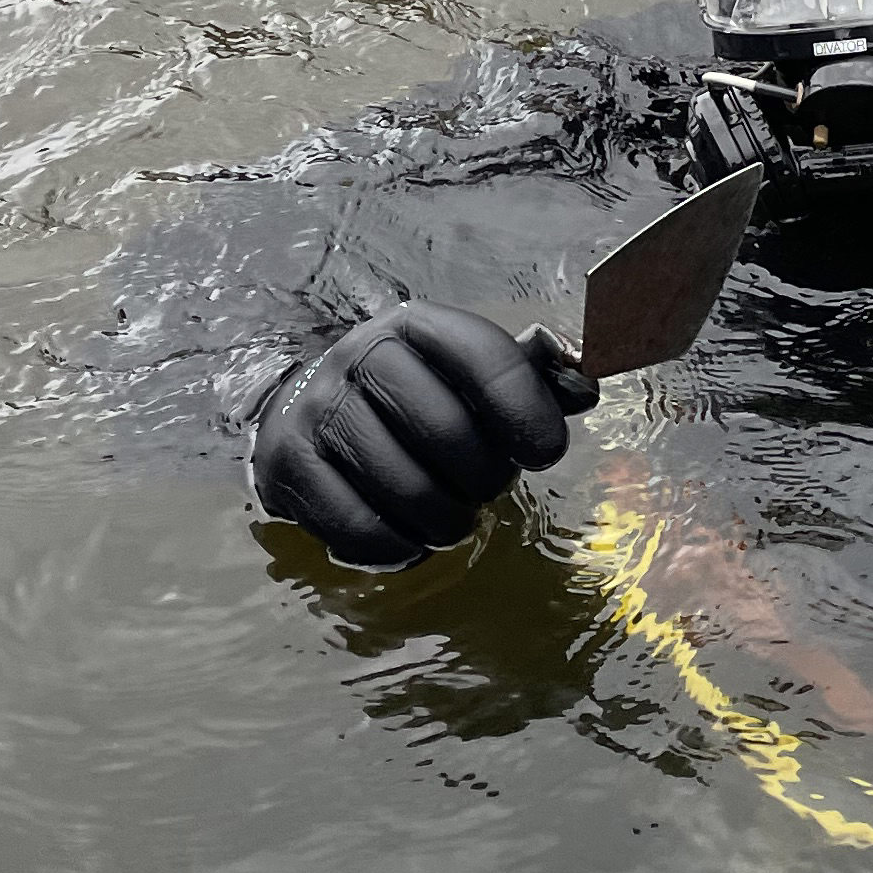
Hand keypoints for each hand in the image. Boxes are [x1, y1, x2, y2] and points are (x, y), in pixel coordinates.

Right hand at [252, 304, 597, 571]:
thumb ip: (530, 383)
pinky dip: (397, 546)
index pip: (479, 354)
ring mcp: (317, 409)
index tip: (547, 452)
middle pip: (443, 429)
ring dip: (445, 520)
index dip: (524, 408)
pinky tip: (409, 537)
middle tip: (487, 490)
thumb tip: (586, 387)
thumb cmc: (410, 400)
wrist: (307, 413)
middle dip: (483, 477)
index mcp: (414, 326)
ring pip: (403, 486)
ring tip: (451, 517)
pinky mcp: (287, 463)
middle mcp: (358, 355)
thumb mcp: (465, 379)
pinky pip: (357, 525)